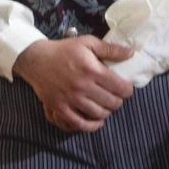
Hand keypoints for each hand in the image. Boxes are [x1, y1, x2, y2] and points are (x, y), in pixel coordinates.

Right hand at [12, 36, 136, 132]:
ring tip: (106, 106)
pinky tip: (97, 122)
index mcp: (92, 70)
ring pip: (99, 114)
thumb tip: (131, 53)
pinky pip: (79, 124)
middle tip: (116, 96)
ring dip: (107, 112)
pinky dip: (92, 126)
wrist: (37, 59)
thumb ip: (110, 49)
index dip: (127, 90)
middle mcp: (83, 86)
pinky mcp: (60, 108)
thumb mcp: (88, 42)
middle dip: (118, 101)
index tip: (126, 88)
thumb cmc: (64, 50)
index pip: (120, 87)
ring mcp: (71, 99)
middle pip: (112, 102)